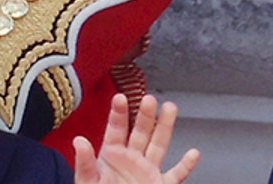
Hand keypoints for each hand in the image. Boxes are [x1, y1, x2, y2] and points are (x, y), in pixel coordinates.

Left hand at [71, 94, 200, 183]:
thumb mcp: (87, 182)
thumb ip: (85, 163)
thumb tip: (78, 141)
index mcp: (112, 155)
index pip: (116, 130)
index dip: (119, 113)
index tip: (120, 98)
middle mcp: (132, 159)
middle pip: (141, 132)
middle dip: (145, 115)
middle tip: (149, 99)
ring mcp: (147, 171)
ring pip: (159, 145)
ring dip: (165, 127)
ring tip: (170, 108)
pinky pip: (176, 175)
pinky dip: (185, 166)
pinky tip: (193, 154)